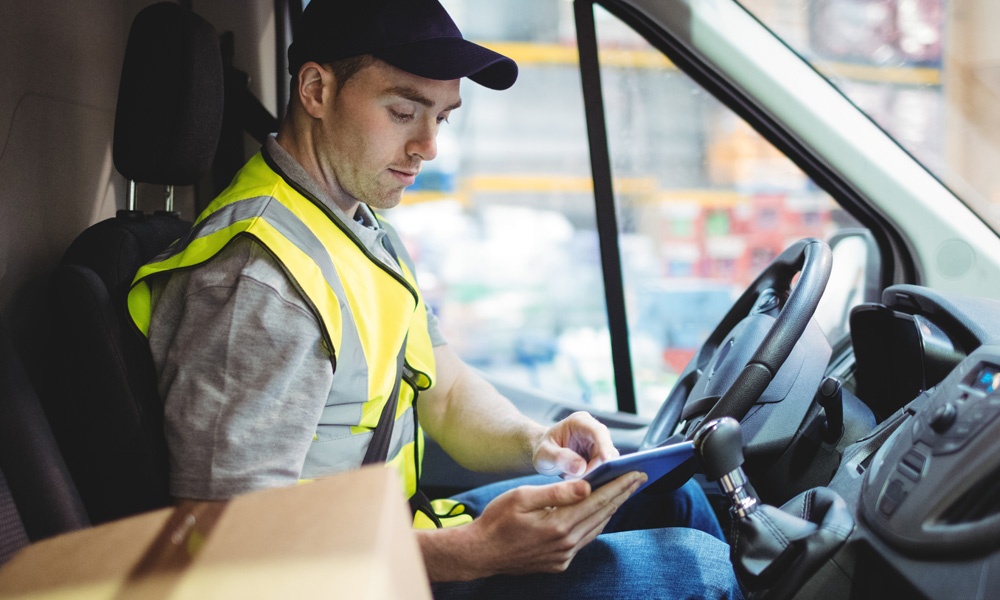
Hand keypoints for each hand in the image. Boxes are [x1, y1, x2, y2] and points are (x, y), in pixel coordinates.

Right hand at [458, 471, 646, 577]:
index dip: (619, 485)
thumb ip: (557, 492)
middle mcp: (565, 543)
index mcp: (558, 524)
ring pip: (596, 528)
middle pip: (602, 514)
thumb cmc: (497, 520)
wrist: (481, 552)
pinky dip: (596, 523)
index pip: (597, 500)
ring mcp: (563, 555)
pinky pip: (585, 540)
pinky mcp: (559, 562)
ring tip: (625, 492)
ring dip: (612, 509)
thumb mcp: (522, 497)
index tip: (635, 473)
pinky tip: (601, 513)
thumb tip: (587, 486)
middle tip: (640, 479)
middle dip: (622, 494)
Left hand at [533, 411, 619, 477]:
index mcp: (579, 422)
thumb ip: (560, 458)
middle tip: (579, 479)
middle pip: (607, 449)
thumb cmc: (543, 450)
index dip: (604, 445)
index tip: (606, 460)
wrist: (545, 455)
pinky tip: (582, 482)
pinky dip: (596, 477)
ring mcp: (599, 444)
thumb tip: (581, 468)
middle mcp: (593, 431)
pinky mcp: (600, 458)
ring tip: (574, 479)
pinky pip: (605, 470)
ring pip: (609, 462)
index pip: (597, 431)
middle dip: (598, 467)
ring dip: (596, 474)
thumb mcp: (544, 454)